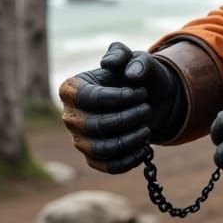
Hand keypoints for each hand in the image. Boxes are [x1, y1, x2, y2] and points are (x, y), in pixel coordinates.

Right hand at [59, 42, 182, 173]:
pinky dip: (129, 159)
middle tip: (146, 108)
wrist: (152, 99)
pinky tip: (145, 147)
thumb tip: (123, 71)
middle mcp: (71, 116)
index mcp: (72, 88)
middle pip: (94, 125)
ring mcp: (81, 140)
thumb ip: (127, 56)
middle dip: (127, 118)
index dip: (118, 98)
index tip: (141, 92)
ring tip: (146, 128)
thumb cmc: (138, 76)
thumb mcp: (136, 58)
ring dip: (130, 139)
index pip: (88, 98)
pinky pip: (108, 167)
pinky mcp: (94, 158)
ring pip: (101, 148)